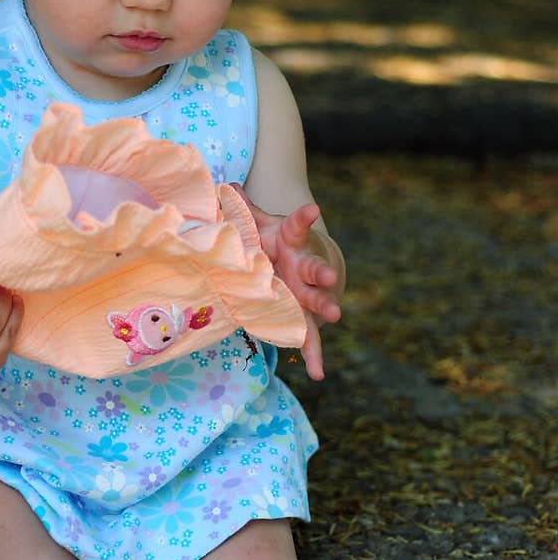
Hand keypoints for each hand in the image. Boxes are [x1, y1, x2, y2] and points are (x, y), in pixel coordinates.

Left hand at [231, 186, 340, 381]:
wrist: (293, 263)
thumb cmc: (272, 241)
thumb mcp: (257, 225)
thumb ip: (242, 210)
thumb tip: (223, 186)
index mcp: (290, 242)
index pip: (298, 226)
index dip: (304, 218)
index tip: (313, 209)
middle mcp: (302, 268)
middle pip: (313, 268)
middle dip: (321, 273)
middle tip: (327, 277)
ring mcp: (305, 294)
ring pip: (316, 301)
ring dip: (324, 307)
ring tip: (335, 315)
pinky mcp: (303, 316)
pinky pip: (308, 338)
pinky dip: (313, 355)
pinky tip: (318, 374)